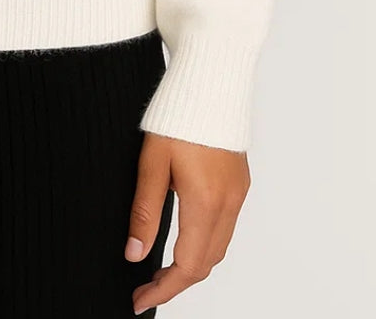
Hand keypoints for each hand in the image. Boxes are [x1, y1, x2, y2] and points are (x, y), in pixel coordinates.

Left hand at [124, 130, 249, 312]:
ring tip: (161, 269)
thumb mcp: (152, 162)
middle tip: (146, 288)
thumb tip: (134, 254)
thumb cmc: (177, 115)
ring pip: (219, 246)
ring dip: (193, 264)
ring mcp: (238, 193)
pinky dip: (206, 242)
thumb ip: (144, 211)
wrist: (210, 79)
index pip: (188, 266)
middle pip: (206, 262)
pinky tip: (185, 237)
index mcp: (206, 202)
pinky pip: (226, 225)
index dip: (164, 289)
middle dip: (177, 281)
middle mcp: (229, 203)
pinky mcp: (240, 182)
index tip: (140, 300)